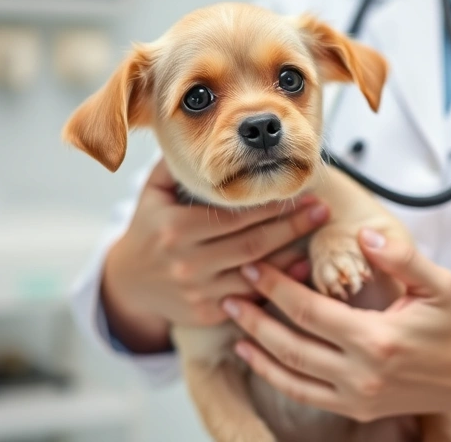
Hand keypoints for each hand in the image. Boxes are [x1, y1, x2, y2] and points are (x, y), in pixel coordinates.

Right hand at [103, 160, 329, 351]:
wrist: (129, 281)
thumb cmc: (149, 228)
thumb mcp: (152, 193)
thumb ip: (176, 165)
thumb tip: (205, 135)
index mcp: (174, 228)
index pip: (234, 216)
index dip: (269, 205)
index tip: (299, 191)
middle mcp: (186, 263)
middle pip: (252, 244)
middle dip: (291, 226)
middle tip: (321, 210)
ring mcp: (197, 292)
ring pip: (256, 274)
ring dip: (292, 256)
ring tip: (318, 236)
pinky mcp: (206, 313)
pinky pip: (250, 298)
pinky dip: (279, 284)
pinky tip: (302, 267)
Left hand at [222, 229, 450, 422]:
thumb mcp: (438, 284)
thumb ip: (401, 257)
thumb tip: (365, 235)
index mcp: (377, 339)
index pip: (310, 310)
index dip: (277, 287)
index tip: (254, 266)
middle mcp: (361, 372)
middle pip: (290, 342)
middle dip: (254, 315)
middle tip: (230, 291)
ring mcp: (355, 395)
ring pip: (289, 372)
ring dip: (255, 345)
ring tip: (232, 318)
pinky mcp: (355, 408)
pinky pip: (303, 393)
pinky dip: (273, 374)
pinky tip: (253, 355)